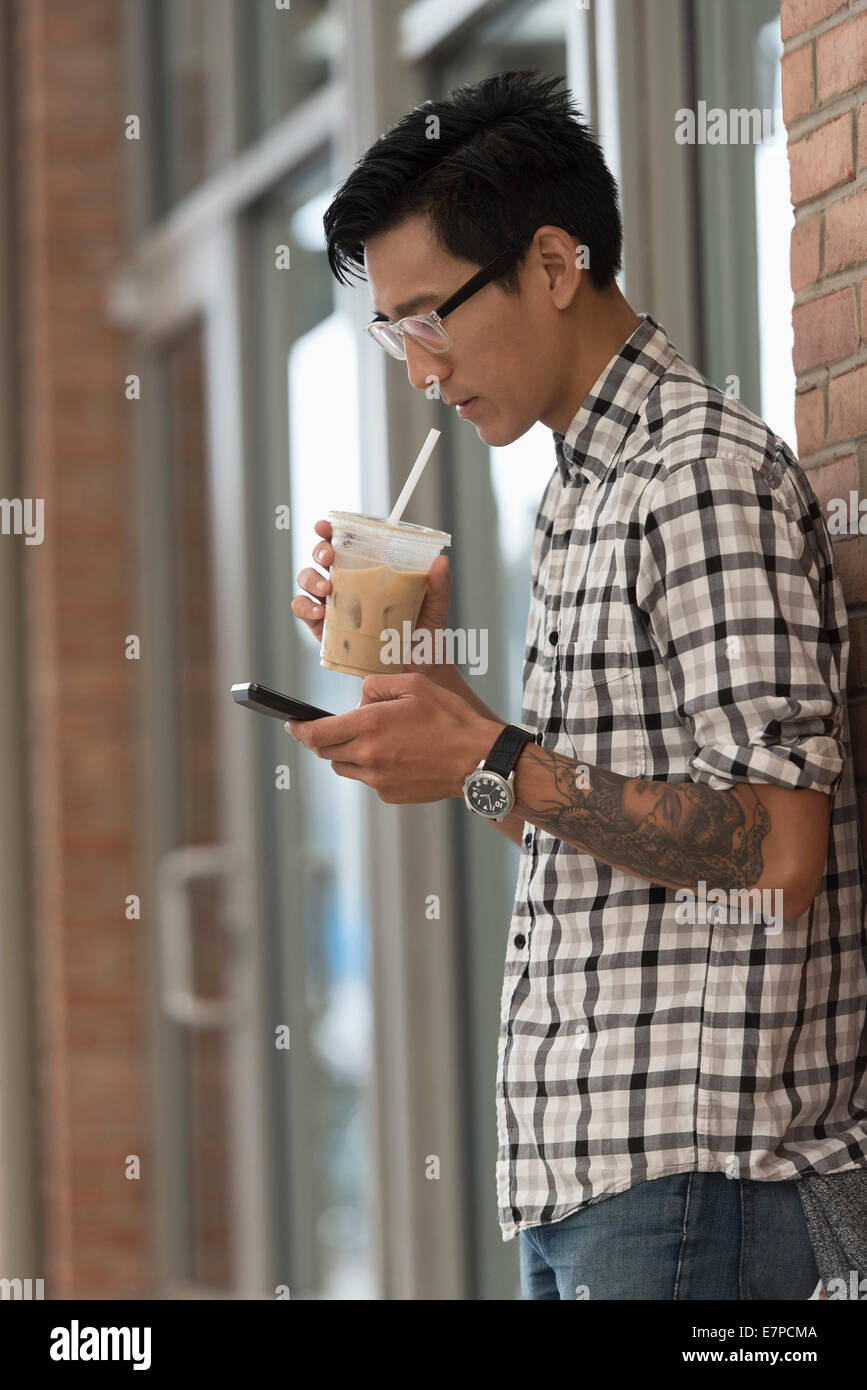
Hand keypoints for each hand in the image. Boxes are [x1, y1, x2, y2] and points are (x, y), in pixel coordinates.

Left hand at [285, 671, 500, 803]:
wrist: (478, 760)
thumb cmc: (449, 717)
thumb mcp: (413, 685)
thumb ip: (376, 686)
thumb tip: (357, 701)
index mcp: (370, 725)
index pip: (316, 734)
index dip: (299, 729)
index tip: (292, 725)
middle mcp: (368, 755)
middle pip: (325, 752)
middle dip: (323, 739)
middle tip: (331, 728)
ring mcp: (378, 780)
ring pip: (344, 767)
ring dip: (346, 754)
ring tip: (371, 740)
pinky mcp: (390, 794)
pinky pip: (368, 780)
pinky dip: (371, 768)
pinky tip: (395, 756)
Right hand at [291, 518, 452, 652]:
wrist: (416, 669)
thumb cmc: (422, 633)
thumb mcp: (434, 605)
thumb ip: (438, 584)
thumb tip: (441, 561)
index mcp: (368, 569)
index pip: (344, 542)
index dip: (329, 530)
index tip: (325, 526)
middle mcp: (346, 582)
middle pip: (320, 557)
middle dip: (319, 550)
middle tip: (329, 558)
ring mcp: (333, 604)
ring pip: (307, 580)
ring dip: (310, 578)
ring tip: (326, 588)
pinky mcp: (324, 628)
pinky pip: (304, 611)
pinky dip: (306, 607)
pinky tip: (320, 612)